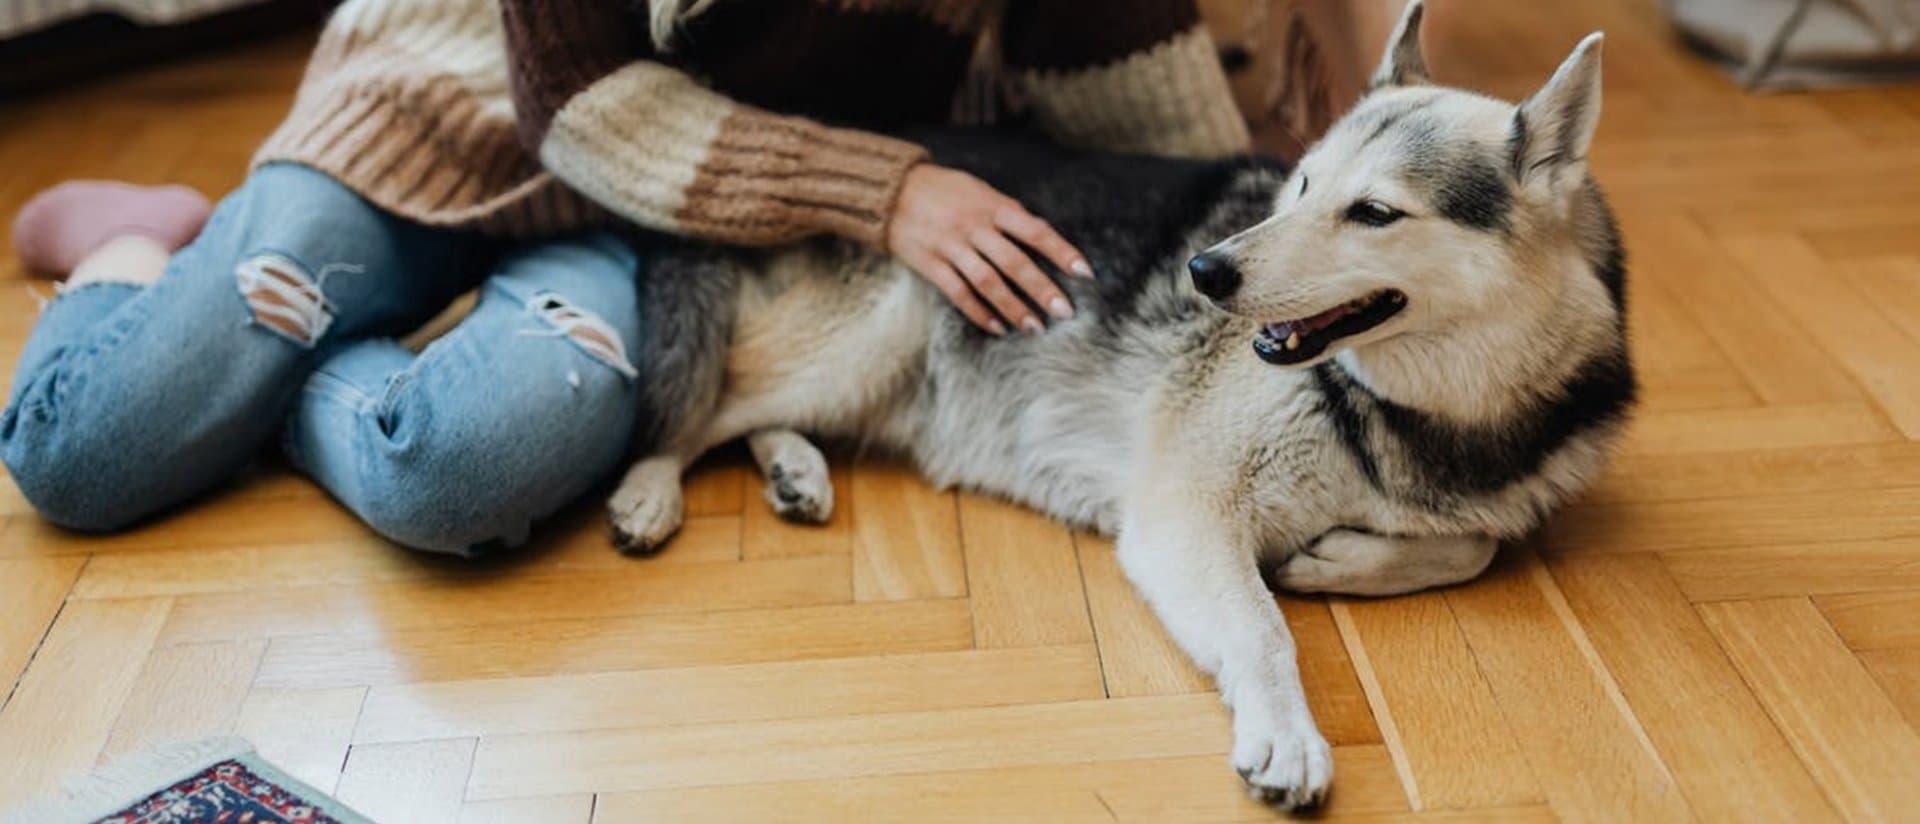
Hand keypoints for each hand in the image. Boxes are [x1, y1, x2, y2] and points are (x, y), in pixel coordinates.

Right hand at [886, 164, 1092, 334]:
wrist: (891, 190)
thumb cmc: (944, 190)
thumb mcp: (980, 190)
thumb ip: (1007, 213)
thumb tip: (1041, 234)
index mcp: (992, 206)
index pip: (1035, 231)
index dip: (1062, 252)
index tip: (1084, 273)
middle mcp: (974, 227)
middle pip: (1014, 263)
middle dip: (1042, 289)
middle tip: (1064, 313)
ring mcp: (951, 246)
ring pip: (988, 283)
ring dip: (1014, 308)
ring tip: (1035, 328)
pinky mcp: (931, 264)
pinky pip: (959, 293)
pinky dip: (979, 313)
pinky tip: (998, 327)